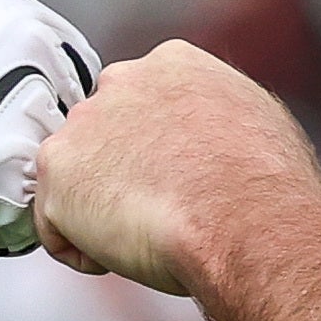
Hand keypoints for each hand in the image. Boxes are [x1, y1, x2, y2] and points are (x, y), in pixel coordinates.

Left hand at [32, 42, 320, 295]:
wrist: (244, 219)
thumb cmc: (265, 187)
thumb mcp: (256, 126)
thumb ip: (217, 120)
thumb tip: (216, 141)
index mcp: (173, 64)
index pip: (143, 102)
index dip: (157, 149)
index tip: (175, 179)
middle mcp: (121, 82)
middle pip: (104, 134)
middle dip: (121, 173)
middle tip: (157, 211)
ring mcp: (83, 125)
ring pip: (76, 178)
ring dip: (101, 211)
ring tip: (146, 237)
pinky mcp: (57, 171)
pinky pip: (55, 224)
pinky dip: (83, 250)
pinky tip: (124, 256)